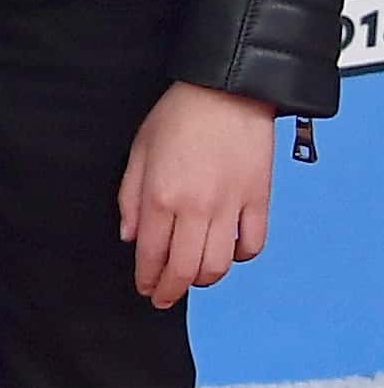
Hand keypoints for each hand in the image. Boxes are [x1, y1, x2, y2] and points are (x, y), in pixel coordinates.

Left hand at [119, 81, 275, 306]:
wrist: (227, 90)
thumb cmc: (179, 114)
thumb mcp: (139, 149)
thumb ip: (130, 197)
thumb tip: (131, 236)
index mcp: (161, 196)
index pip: (152, 255)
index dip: (147, 279)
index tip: (145, 288)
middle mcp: (196, 208)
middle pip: (184, 270)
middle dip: (171, 291)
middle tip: (164, 297)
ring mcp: (231, 207)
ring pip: (219, 265)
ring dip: (203, 280)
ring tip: (193, 278)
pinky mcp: (258, 201)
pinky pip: (252, 245)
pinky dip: (241, 257)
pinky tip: (229, 253)